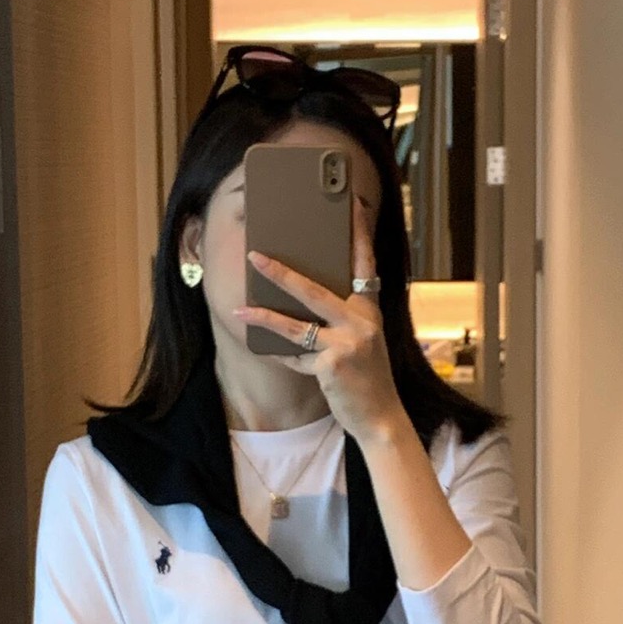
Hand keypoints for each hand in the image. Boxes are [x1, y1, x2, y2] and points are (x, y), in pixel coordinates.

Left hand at [233, 198, 405, 446]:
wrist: (380, 417)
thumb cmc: (366, 376)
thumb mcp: (360, 341)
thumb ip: (339, 320)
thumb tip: (297, 300)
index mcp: (369, 309)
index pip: (365, 264)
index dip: (358, 235)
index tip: (352, 207)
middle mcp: (362, 321)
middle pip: (314, 290)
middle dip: (281, 273)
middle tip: (256, 256)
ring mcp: (349, 342)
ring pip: (296, 324)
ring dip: (264, 316)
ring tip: (242, 309)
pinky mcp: (334, 364)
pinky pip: (295, 356)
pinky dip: (279, 355)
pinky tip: (260, 349)